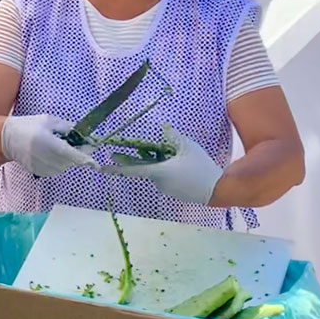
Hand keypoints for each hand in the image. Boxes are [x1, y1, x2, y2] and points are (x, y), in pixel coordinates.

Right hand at [1, 114, 97, 176]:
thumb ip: (68, 129)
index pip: (76, 156)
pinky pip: (55, 169)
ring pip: (64, 166)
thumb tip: (85, 136)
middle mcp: (49, 159)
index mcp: (52, 145)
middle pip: (72, 161)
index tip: (95, 162)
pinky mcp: (39, 172)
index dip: (88, 159)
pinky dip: (56, 162)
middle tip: (71, 142)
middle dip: (75, 153)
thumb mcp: (49, 121)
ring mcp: (43, 168)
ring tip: (54, 145)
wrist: (5, 139)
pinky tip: (47, 153)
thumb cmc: (28, 126)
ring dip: (66, 158)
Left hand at [101, 126, 223, 204]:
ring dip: (154, 163)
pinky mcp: (171, 191)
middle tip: (115, 154)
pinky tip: (176, 163)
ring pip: (153, 172)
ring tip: (167, 153)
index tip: (101, 168)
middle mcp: (157, 182)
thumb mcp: (188, 147)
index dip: (116, 168)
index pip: (132, 170)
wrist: (218, 190)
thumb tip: (163, 127)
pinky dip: (163, 169)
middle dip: (129, 161)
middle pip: (141, 169)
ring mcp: (164, 188)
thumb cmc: (201, 168)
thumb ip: (173, 137)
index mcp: (158, 172)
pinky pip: (162, 178)